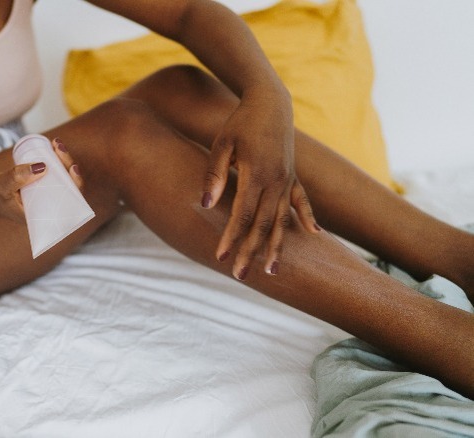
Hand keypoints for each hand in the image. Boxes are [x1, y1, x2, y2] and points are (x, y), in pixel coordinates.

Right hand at [0, 137, 82, 222]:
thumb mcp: (3, 185)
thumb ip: (18, 177)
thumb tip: (43, 166)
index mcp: (46, 214)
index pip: (69, 201)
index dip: (76, 184)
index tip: (74, 168)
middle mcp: (50, 206)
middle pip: (69, 185)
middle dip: (68, 164)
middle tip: (59, 148)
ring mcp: (47, 194)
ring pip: (63, 177)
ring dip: (63, 159)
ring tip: (56, 144)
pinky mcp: (43, 185)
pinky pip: (56, 173)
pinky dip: (57, 159)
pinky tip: (55, 147)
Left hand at [201, 91, 318, 279]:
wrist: (269, 102)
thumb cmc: (239, 123)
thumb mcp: (221, 145)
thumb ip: (214, 175)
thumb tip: (204, 204)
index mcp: (257, 173)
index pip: (243, 214)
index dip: (232, 237)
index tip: (221, 257)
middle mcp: (277, 180)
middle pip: (263, 224)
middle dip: (251, 251)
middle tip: (241, 276)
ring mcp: (288, 179)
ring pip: (283, 219)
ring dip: (277, 246)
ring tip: (273, 272)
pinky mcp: (293, 176)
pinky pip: (302, 201)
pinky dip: (308, 217)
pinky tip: (315, 235)